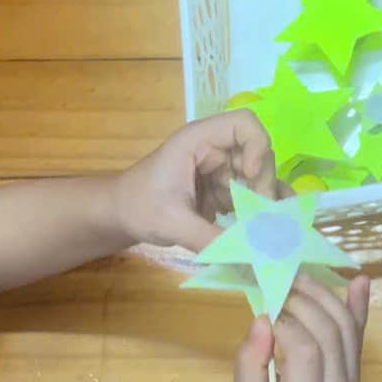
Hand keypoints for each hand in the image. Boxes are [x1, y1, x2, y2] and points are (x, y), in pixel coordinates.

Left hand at [115, 110, 283, 250]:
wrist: (118, 217)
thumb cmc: (137, 207)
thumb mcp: (172, 223)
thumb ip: (210, 239)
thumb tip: (250, 258)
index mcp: (199, 141)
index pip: (244, 123)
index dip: (257, 145)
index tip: (250, 177)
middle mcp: (214, 149)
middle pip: (258, 153)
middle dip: (263, 184)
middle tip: (261, 218)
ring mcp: (219, 169)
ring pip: (258, 177)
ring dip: (261, 202)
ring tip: (261, 229)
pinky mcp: (221, 188)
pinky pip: (248, 195)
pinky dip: (254, 213)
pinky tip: (255, 233)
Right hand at [231, 272, 372, 381]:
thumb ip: (249, 367)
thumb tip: (262, 320)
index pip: (305, 351)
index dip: (286, 322)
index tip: (264, 308)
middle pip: (329, 333)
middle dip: (304, 300)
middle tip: (279, 282)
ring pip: (347, 328)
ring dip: (324, 296)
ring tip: (297, 278)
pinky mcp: (356, 375)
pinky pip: (358, 335)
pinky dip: (358, 306)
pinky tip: (358, 280)